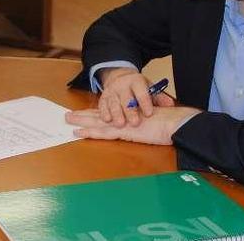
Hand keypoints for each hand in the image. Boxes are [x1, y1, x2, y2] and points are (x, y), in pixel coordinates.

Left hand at [65, 106, 200, 144]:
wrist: (175, 122)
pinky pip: (103, 132)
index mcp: (130, 115)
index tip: (84, 112)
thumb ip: (148, 121)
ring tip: (68, 119)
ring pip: (97, 121)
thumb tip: (148, 122)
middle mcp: (124, 116)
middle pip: (99, 115)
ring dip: (81, 120)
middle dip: (83, 115)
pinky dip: (90, 132)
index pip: (109, 112)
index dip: (95, 112)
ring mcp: (123, 123)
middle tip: (68, 115)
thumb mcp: (156, 121)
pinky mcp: (124, 131)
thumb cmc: (170, 122)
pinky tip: (79, 132)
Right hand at [98, 68, 175, 126]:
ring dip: (116, 114)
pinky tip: (107, 120)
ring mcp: (112, 91)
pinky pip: (102, 106)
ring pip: (113, 103)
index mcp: (136, 82)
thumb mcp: (149, 88)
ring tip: (120, 124)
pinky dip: (104, 113)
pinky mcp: (103, 98)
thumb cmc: (138, 87)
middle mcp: (123, 85)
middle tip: (135, 123)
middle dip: (130, 111)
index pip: (141, 92)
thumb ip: (159, 98)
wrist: (119, 77)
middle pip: (126, 99)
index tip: (149, 113)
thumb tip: (170, 105)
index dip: (145, 102)